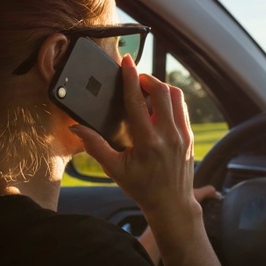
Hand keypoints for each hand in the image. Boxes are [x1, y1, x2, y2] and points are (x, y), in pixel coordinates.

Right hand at [70, 56, 226, 265]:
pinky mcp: (190, 136)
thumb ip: (94, 146)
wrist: (171, 204)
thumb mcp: (114, 169)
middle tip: (135, 76)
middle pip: (162, 91)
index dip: (130, 77)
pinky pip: (182, 108)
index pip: (138, 100)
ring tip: (147, 88)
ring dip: (161, 86)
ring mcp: (183, 134)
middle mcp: (168, 134)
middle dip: (147, 77)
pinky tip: (159, 104)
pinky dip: (171, 99)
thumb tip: (76, 127)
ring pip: (176, 96)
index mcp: (147, 141)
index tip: (126, 60)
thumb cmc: (141, 187)